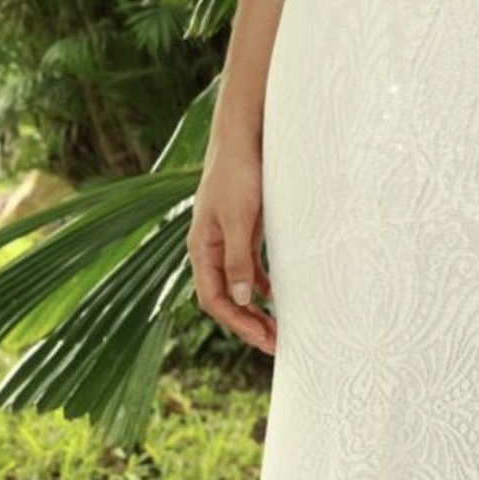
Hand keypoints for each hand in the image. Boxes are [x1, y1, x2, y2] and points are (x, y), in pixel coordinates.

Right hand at [187, 142, 276, 355]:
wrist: (243, 136)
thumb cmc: (238, 173)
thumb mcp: (239, 218)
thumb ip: (237, 258)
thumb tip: (239, 298)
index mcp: (201, 248)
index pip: (213, 299)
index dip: (237, 322)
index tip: (263, 338)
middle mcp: (210, 248)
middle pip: (225, 297)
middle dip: (247, 322)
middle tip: (276, 343)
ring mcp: (226, 239)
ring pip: (237, 284)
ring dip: (255, 307)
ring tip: (277, 327)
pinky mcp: (243, 228)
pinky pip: (249, 266)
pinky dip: (261, 283)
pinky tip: (275, 295)